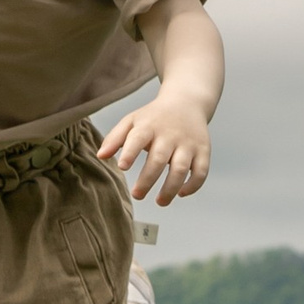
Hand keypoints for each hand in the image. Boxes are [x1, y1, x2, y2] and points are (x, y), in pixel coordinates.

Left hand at [99, 91, 210, 205]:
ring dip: (170, 188)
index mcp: (149, 126)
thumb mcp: (132, 121)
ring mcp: (188, 143)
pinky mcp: (203, 150)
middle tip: (137, 194)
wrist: (187, 102)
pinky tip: (181, 193)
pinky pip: (201, 171)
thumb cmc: (154, 117)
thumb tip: (101, 156)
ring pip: (181, 168)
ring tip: (159, 202)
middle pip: (159, 159)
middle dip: (147, 180)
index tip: (122, 166)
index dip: (130, 152)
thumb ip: (115, 138)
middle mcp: (170, 134)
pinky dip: (193, 185)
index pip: (138, 138)